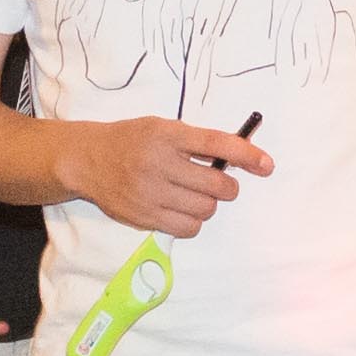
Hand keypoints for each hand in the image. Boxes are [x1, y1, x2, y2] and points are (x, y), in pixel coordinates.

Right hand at [57, 116, 268, 234]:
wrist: (88, 159)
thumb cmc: (133, 140)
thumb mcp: (163, 128)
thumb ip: (197, 141)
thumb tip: (241, 155)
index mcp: (167, 135)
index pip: (216, 144)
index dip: (246, 156)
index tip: (266, 165)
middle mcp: (159, 163)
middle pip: (216, 185)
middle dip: (227, 187)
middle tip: (220, 184)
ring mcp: (150, 192)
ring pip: (205, 210)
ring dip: (209, 205)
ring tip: (195, 195)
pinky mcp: (144, 216)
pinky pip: (187, 228)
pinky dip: (193, 221)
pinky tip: (182, 209)